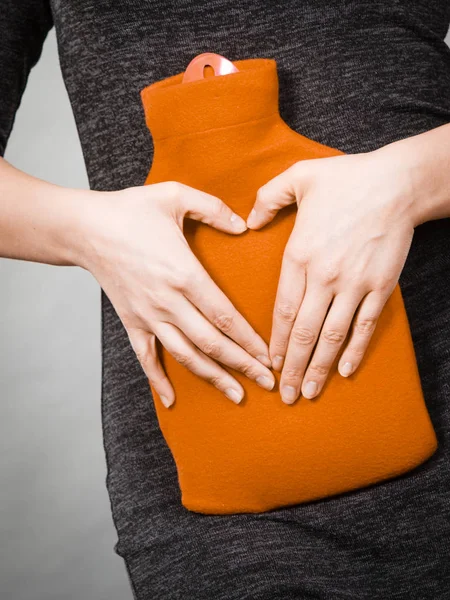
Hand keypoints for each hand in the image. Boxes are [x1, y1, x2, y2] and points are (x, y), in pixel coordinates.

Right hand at [81, 181, 273, 406]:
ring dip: (213, 378)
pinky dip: (158, 381)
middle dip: (242, 366)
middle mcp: (168, 302)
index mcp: (184, 273)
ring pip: (185, 356)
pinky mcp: (132, 322)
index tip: (269, 356)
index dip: (249, 339)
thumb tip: (243, 226)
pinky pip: (146, 358)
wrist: (85, 229)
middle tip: (268, 384)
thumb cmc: (130, 211)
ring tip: (237, 396)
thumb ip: (214, 209)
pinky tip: (171, 400)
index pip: (224, 315)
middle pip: (211, 343)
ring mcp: (148, 316)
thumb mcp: (175, 196)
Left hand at [247, 148, 416, 403]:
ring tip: (308, 392)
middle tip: (284, 395)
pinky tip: (346, 371)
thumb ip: (268, 199)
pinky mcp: (380, 286)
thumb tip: (248, 220)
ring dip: (319, 367)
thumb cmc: (346, 178)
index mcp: (299, 255)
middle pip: (304, 332)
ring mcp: (354, 284)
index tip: (269, 363)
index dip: (275, 341)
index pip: (283, 310)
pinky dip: (355, 350)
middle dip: (292, 366)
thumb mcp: (298, 178)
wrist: (396, 182)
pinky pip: (365, 325)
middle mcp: (324, 276)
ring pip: (332, 336)